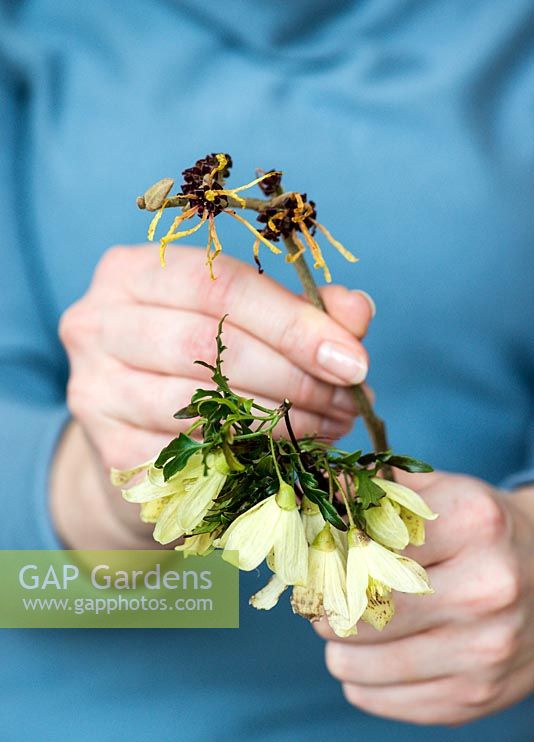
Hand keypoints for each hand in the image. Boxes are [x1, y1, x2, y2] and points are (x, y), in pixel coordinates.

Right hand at [56, 244, 373, 545]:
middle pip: (204, 344)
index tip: (354, 363)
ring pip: (198, 403)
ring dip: (279, 421)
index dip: (294, 324)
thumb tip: (357, 311)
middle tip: (348, 402)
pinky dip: (250, 455)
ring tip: (329, 426)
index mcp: (133, 271)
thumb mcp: (246, 320)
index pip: (219, 285)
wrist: (138, 428)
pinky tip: (289, 453)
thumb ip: (301, 310)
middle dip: (293, 377)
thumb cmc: (198, 360)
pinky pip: (191, 454)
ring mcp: (94, 387)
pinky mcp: (108, 447)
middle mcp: (97, 321)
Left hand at [316, 470, 533, 725]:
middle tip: (318, 601)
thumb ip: (376, 490)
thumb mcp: (442, 493)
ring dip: (337, 648)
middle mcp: (485, 590)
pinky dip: (361, 680)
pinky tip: (373, 657)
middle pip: (361, 610)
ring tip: (346, 628)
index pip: (365, 544)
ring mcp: (483, 651)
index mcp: (472, 524)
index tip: (314, 561)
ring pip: (358, 665)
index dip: (328, 556)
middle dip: (324, 608)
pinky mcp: (474, 697)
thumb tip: (310, 496)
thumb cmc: (481, 534)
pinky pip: (380, 700)